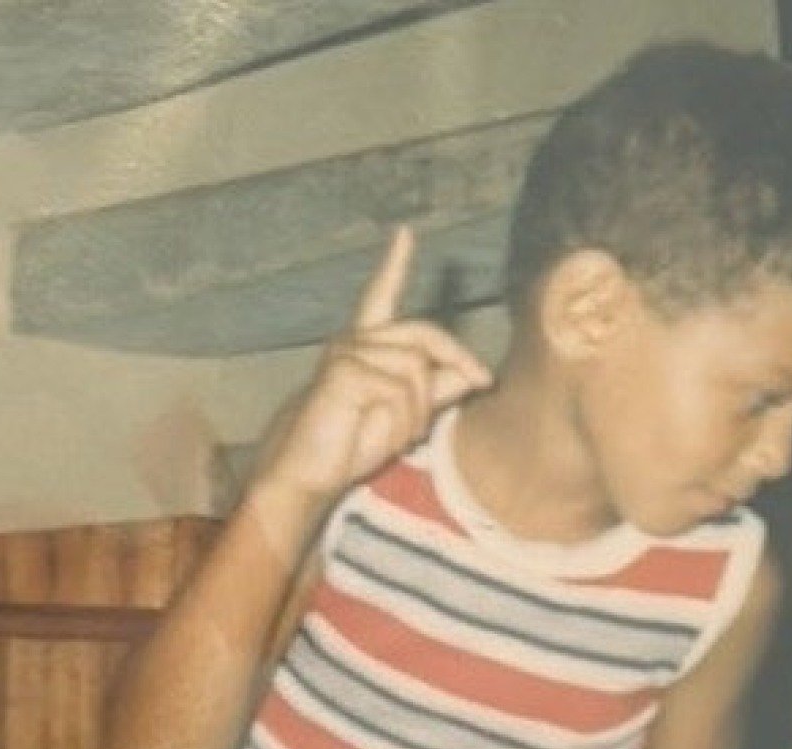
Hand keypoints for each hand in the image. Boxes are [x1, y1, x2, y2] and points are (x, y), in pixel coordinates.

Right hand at [256, 225, 493, 504]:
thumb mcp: (404, 415)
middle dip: (459, 359)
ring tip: (402, 437)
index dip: (394, 264)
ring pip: (417, 370)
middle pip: (424, 335)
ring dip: (419, 413)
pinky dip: (402, 422)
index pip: (382, 296)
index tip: (404, 233)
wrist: (309, 472)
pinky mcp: (343, 372)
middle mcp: (355, 341)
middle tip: (482, 383)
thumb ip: (434, 390)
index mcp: (367, 344)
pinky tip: (385, 438)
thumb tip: (470, 374)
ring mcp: (346, 353)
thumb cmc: (351, 442)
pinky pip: (398, 390)